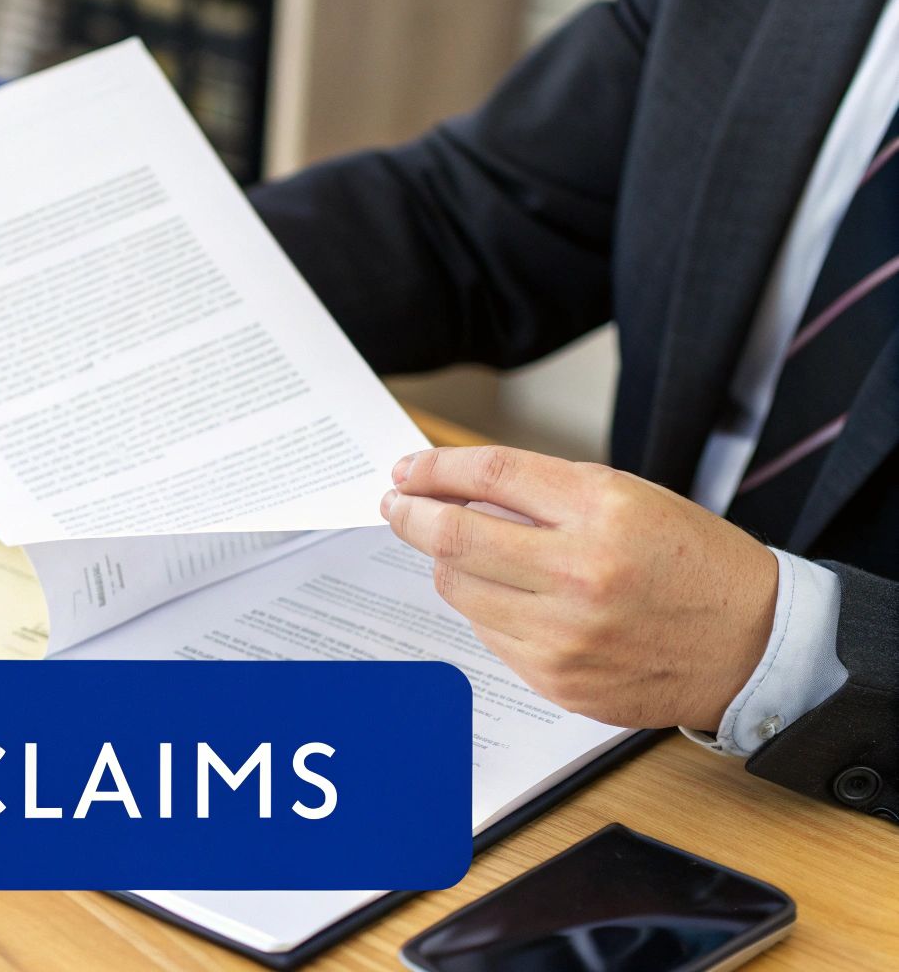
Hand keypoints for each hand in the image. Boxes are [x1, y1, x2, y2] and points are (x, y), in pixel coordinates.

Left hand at [381, 446, 777, 731]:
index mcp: (603, 511)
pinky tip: (511, 598)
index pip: (488, 476)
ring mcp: (566, 633)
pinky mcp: (557, 679)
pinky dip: (485, 609)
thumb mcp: (629, 498)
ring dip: (447, 565)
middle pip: (453, 536)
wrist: (752, 645)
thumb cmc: (692, 564)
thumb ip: (544, 493)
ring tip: (464, 554)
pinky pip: (487, 634)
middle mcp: (581, 572)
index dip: (433, 469)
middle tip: (396, 505)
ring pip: (458, 589)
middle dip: (409, 515)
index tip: (408, 469)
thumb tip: (455, 489)